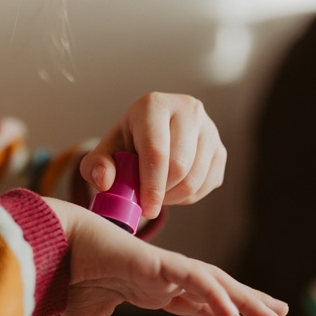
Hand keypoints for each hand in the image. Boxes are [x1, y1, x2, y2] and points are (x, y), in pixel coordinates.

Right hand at [45, 198, 287, 315]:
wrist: (47, 247)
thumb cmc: (65, 274)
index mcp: (151, 288)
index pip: (198, 302)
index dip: (224, 314)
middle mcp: (163, 277)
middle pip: (215, 291)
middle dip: (247, 302)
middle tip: (279, 315)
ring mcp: (161, 269)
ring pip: (213, 283)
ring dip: (242, 299)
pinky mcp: (154, 263)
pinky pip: (192, 277)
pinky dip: (214, 292)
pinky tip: (233, 310)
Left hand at [81, 92, 225, 218]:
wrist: (151, 137)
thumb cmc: (126, 146)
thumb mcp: (104, 153)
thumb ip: (95, 166)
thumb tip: (105, 181)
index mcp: (154, 105)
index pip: (157, 151)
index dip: (151, 185)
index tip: (145, 209)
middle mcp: (187, 109)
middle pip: (179, 166)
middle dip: (161, 192)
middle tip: (146, 201)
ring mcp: (209, 129)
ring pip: (195, 178)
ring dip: (174, 197)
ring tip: (156, 193)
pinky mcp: (220, 149)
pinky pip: (207, 184)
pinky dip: (188, 196)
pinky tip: (172, 189)